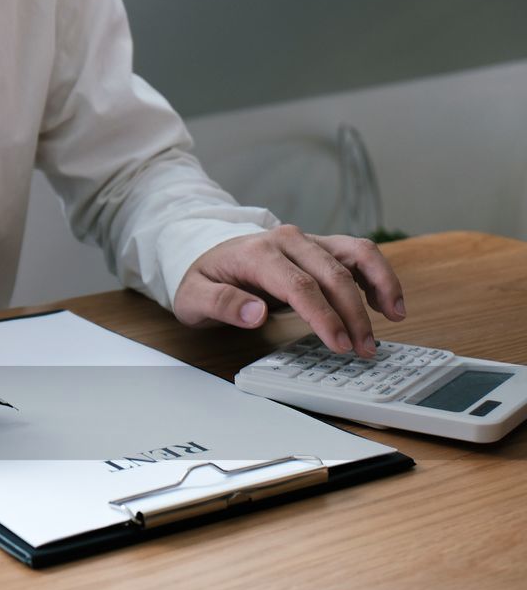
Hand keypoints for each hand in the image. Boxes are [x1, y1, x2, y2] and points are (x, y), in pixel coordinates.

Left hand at [173, 225, 405, 357]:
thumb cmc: (201, 278)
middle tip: (364, 348)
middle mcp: (288, 241)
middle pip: (333, 274)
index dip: (324, 316)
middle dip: (354, 314)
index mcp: (258, 254)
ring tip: (396, 315)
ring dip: (381, 284)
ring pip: (356, 254)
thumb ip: (222, 304)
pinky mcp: (319, 246)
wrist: (203, 253)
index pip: (300, 286)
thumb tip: (256, 313)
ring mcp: (307, 241)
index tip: (338, 343)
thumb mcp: (194, 297)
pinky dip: (377, 274)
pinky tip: (387, 301)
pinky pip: (357, 254)